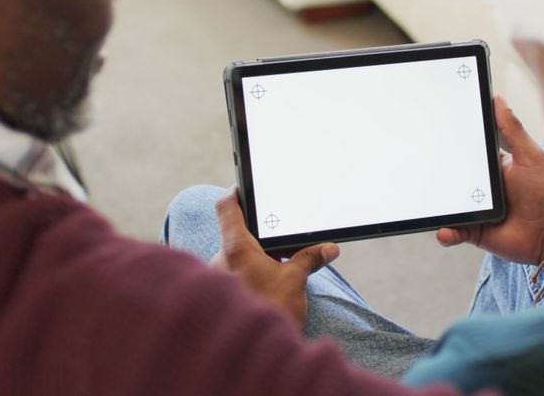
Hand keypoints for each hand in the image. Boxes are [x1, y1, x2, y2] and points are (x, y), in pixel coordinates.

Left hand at [211, 186, 339, 324]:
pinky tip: (266, 287)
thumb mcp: (294, 282)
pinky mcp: (219, 298)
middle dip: (257, 236)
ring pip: (234, 258)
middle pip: (234, 234)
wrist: (249, 356)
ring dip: (254, 260)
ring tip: (278, 267)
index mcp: (236, 248)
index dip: (236, 193)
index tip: (245, 187)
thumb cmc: (269, 312)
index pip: (227, 207)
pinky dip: (249, 276)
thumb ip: (308, 260)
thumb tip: (328, 248)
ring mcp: (216, 280)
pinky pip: (233, 276)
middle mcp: (219, 261)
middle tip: (279, 237)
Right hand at [436, 97, 543, 264]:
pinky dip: (445, 232)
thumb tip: (497, 99)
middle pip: (450, 176)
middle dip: (436, 172)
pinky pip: (452, 231)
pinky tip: (444, 230)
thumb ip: (513, 130)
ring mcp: (474, 209)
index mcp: (491, 166)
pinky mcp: (472, 231)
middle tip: (420, 165)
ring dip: (436, 204)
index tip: (433, 129)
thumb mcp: (530, 156)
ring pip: (447, 204)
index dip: (450, 142)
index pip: (465, 151)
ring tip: (427, 202)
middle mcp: (479, 187)